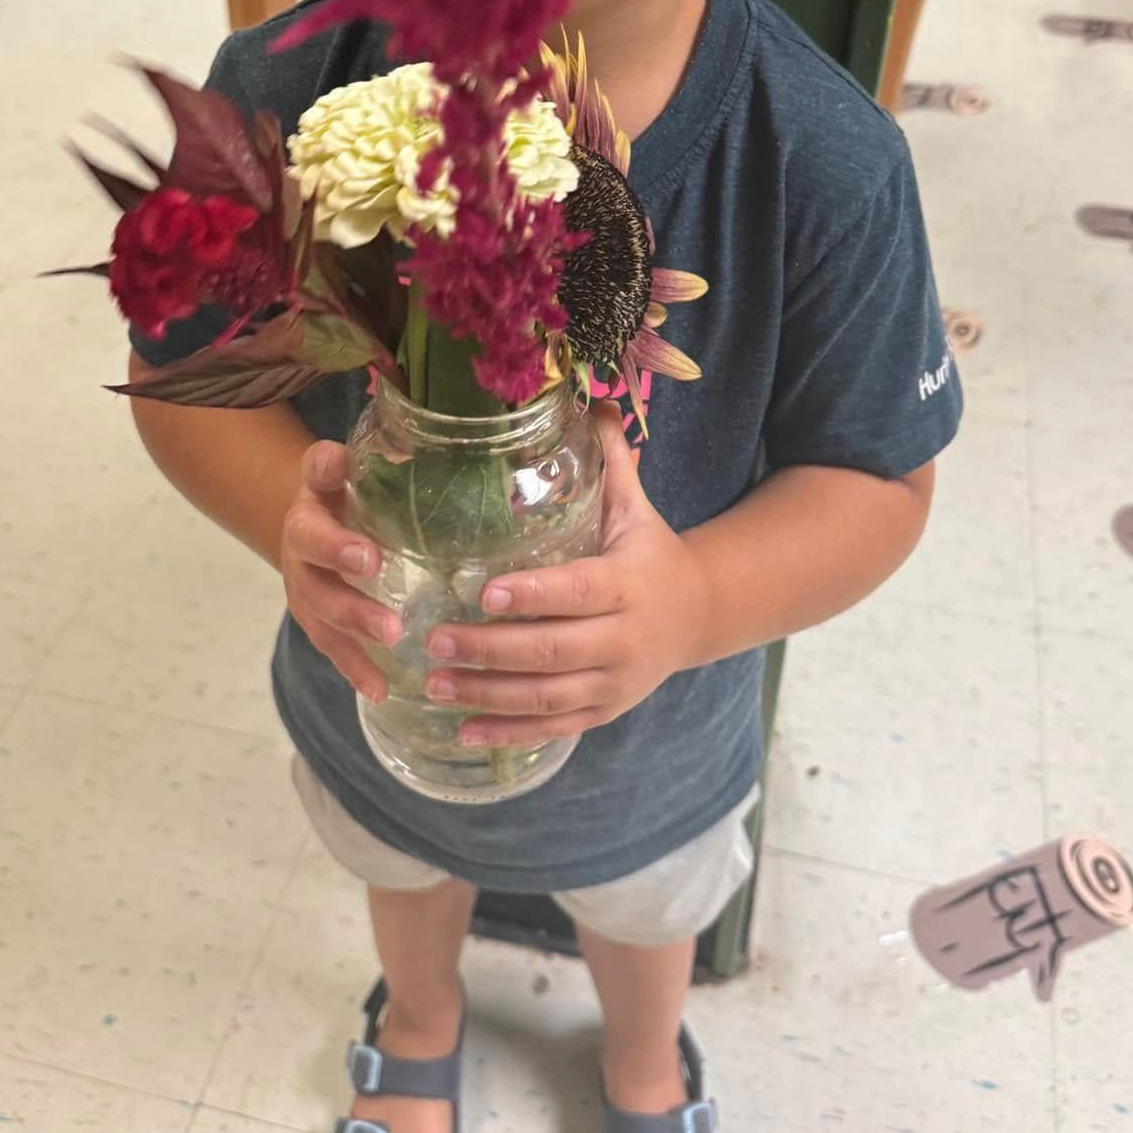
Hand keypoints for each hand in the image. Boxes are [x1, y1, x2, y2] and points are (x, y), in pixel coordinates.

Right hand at [280, 441, 399, 703]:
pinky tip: (382, 691)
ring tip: (392, 650)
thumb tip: (398, 447)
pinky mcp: (317, 621)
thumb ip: (349, 462)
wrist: (310, 518)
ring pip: (325, 621)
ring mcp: (306, 594)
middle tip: (391, 624)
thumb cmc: (339, 489)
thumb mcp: (337, 468)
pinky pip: (334, 650)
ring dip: (356, 639)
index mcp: (307, 515)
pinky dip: (356, 670)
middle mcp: (299, 557)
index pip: (314, 530)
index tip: (370, 558)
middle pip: (319, 585)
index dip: (337, 545)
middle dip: (353, 606)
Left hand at [420, 403, 712, 748]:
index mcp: (627, 583)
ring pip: (546, 695)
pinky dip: (509, 734)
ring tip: (432, 682)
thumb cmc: (649, 551)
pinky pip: (553, 727)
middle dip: (490, 650)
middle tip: (434, 640)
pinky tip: (463, 732)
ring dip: (486, 694)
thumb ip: (609, 460)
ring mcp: (615, 682)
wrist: (699, 614)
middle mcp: (624, 639)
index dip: (533, 595)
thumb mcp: (635, 507)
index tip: (483, 593)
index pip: (577, 591)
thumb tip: (586, 398)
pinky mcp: (603, 711)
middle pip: (552, 650)